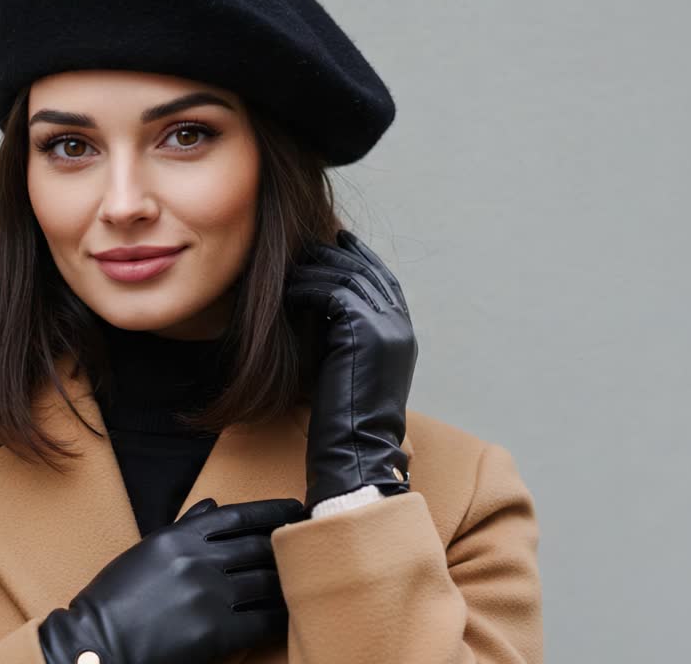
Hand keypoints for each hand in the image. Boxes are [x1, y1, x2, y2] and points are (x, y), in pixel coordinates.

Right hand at [38, 497, 304, 663]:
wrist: (97, 641)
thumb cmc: (115, 598)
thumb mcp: (147, 551)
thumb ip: (184, 526)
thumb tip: (213, 505)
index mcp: (181, 537)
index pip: (240, 516)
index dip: (274, 511)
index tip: (296, 508)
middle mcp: (199, 559)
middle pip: (259, 548)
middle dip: (288, 547)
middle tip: (311, 545)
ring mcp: (209, 595)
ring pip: (265, 583)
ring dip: (287, 582)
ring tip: (306, 581)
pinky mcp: (215, 631)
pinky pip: (261, 621)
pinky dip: (280, 618)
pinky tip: (291, 617)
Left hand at [285, 229, 416, 509]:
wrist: (355, 449)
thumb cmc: (343, 420)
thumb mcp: (349, 369)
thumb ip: (346, 337)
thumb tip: (323, 309)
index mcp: (401, 335)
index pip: (383, 281)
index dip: (361, 258)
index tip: (338, 242)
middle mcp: (400, 326)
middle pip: (368, 272)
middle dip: (338, 254)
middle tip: (310, 244)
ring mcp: (387, 327)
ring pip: (349, 278)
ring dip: (316, 270)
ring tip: (291, 267)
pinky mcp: (366, 332)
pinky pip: (334, 294)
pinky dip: (309, 289)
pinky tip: (289, 292)